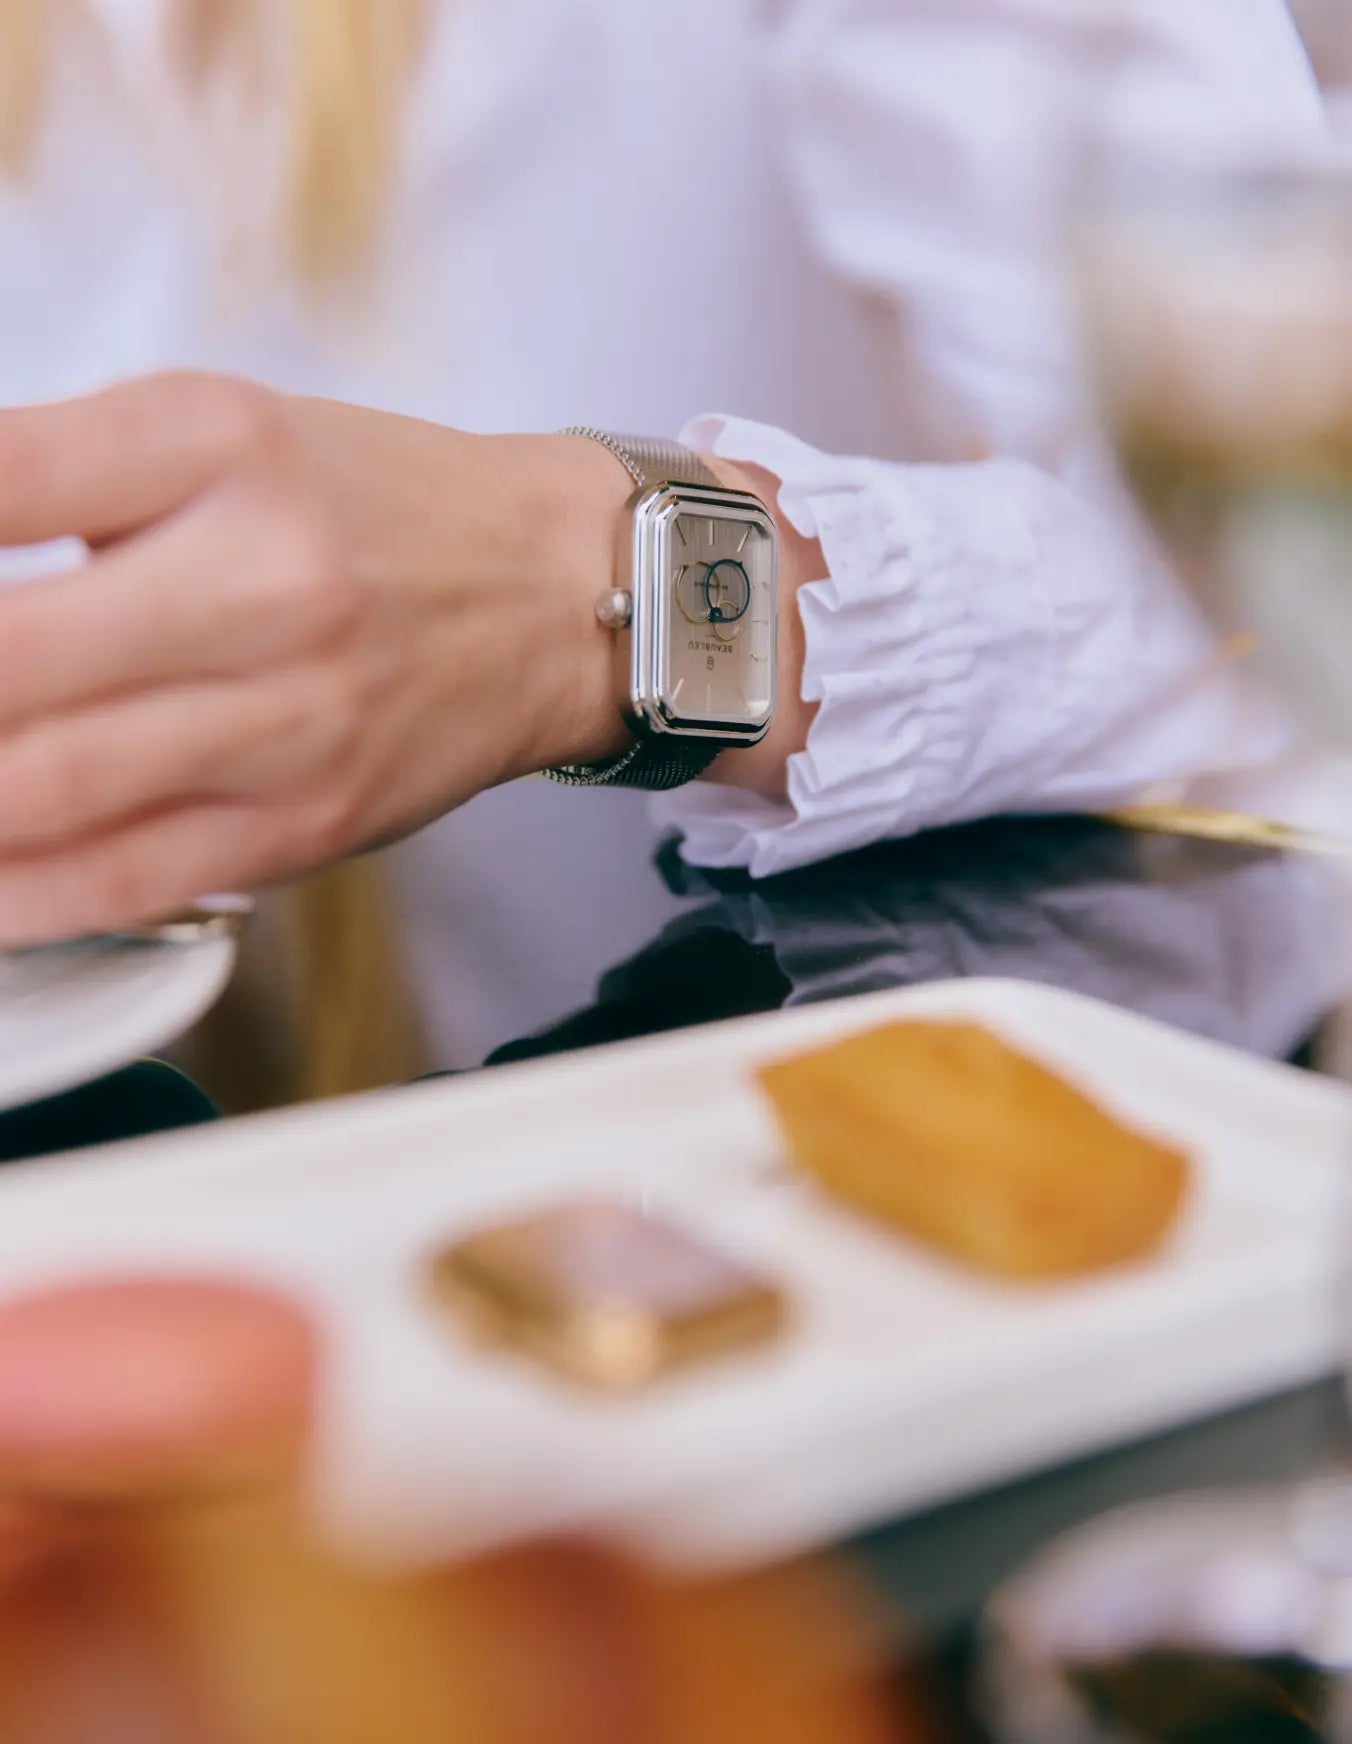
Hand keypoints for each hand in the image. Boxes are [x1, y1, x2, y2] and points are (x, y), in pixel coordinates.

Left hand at [0, 372, 632, 943]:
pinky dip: (13, 898)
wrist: (555, 598)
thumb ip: (57, 479)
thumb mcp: (216, 433)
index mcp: (218, 446)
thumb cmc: (378, 511)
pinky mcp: (304, 823)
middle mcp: (262, 583)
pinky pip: (127, 878)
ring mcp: (290, 719)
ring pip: (48, 785)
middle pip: (7, 656)